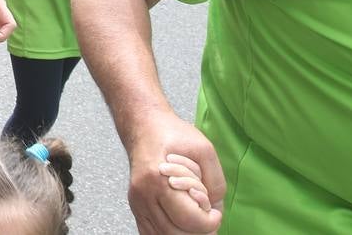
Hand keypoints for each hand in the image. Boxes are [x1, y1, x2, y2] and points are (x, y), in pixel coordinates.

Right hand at [126, 114, 223, 234]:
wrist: (143, 126)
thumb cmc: (171, 134)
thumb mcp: (204, 149)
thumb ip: (215, 181)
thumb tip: (213, 208)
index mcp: (157, 179)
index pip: (189, 220)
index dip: (210, 222)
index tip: (215, 212)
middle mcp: (143, 195)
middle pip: (176, 233)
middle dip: (199, 230)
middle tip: (207, 215)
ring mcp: (136, 203)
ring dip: (185, 232)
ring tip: (194, 217)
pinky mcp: (135, 207)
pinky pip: (150, 233)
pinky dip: (169, 233)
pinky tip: (179, 222)